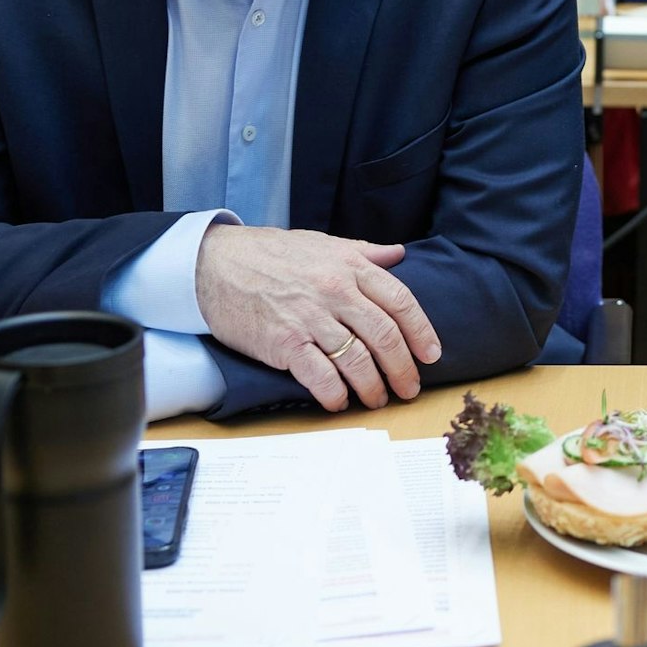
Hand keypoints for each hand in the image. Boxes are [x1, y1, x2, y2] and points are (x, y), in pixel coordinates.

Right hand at [194, 225, 437, 412]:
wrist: (215, 264)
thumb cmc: (270, 254)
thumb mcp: (322, 244)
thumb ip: (363, 252)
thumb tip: (398, 253)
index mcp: (349, 266)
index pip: (400, 301)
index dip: (421, 331)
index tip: (431, 354)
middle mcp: (335, 291)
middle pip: (384, 336)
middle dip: (403, 368)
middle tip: (409, 388)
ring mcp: (310, 318)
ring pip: (357, 360)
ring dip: (373, 387)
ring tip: (378, 400)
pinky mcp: (285, 343)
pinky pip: (321, 377)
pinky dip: (336, 395)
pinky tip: (340, 403)